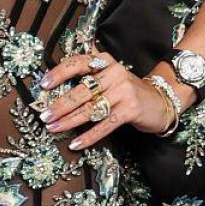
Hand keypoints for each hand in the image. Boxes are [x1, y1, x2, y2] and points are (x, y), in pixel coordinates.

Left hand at [35, 51, 185, 148]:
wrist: (160, 101)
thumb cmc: (128, 90)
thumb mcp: (111, 73)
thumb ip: (89, 69)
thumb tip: (58, 71)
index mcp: (105, 62)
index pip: (78, 63)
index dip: (59, 73)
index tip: (44, 85)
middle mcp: (115, 73)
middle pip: (82, 90)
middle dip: (60, 105)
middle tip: (45, 116)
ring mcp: (123, 91)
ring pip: (90, 109)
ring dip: (69, 121)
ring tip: (54, 128)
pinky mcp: (130, 110)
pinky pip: (104, 125)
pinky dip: (89, 136)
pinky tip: (76, 143)